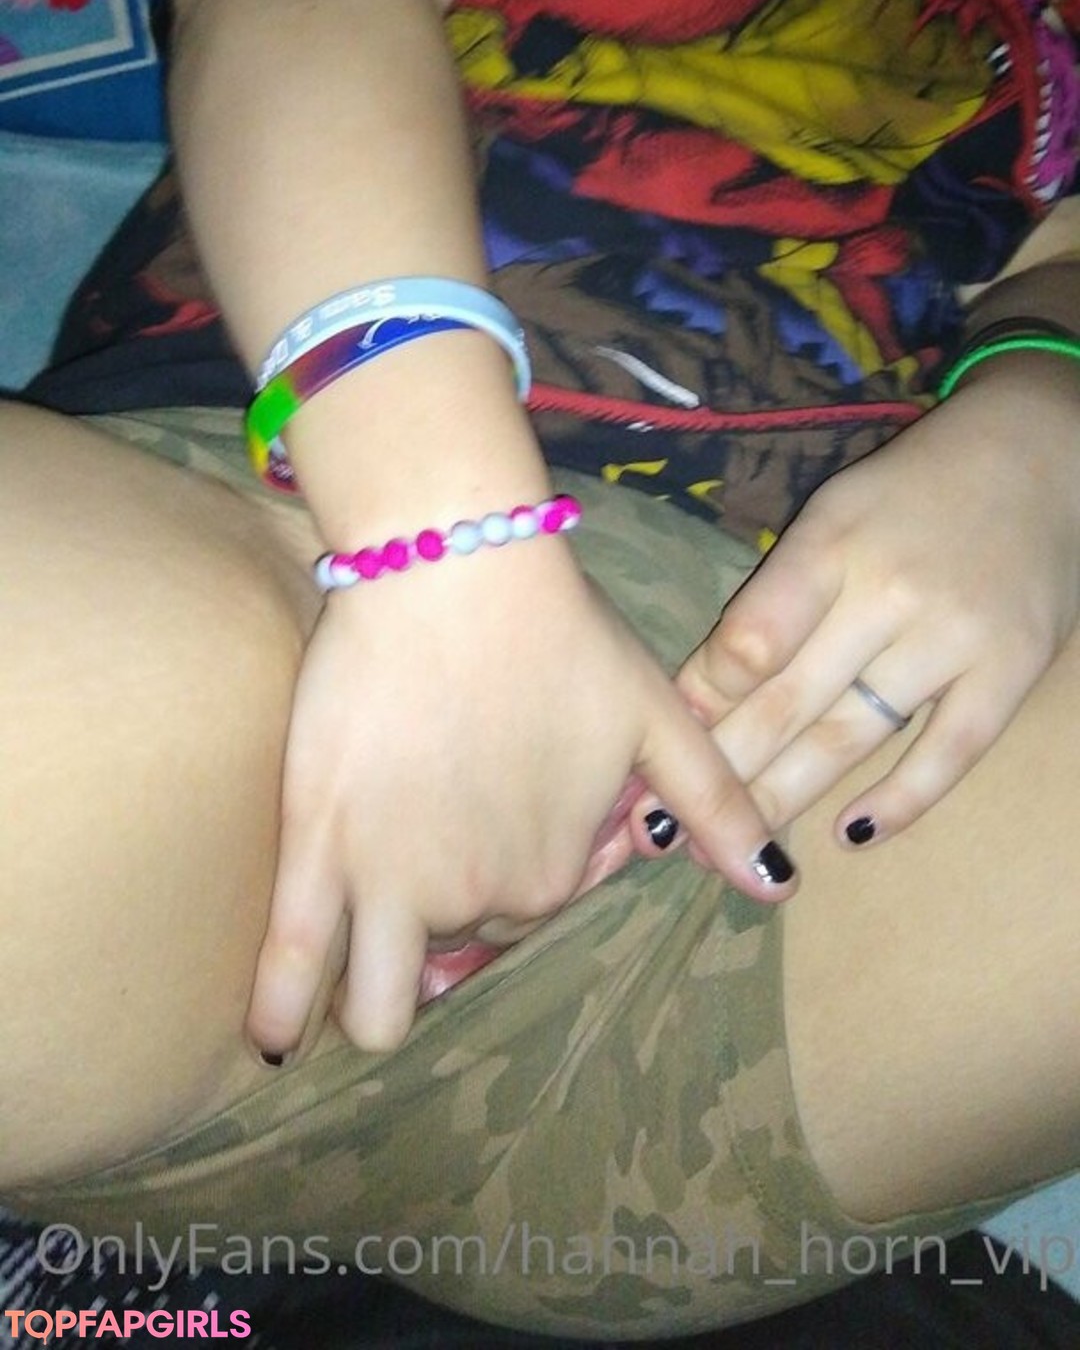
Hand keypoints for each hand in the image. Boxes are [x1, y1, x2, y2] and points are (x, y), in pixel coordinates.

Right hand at [247, 537, 794, 1056]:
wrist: (453, 564)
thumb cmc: (559, 629)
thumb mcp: (656, 716)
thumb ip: (715, 804)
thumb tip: (781, 889)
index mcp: (556, 872)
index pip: (536, 910)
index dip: (527, 861)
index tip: (512, 797)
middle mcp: (477, 895)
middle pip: (460, 943)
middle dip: (456, 912)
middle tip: (444, 819)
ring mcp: (389, 878)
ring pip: (382, 998)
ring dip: (381, 993)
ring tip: (368, 960)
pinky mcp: (314, 846)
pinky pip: (290, 962)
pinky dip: (281, 1012)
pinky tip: (273, 1041)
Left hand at [631, 368, 1079, 852]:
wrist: (1041, 458)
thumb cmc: (913, 492)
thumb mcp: (834, 512)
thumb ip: (777, 592)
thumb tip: (707, 687)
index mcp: (833, 542)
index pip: (752, 638)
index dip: (703, 699)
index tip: (661, 744)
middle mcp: (889, 591)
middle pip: (792, 698)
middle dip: (725, 769)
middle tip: (669, 828)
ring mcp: (954, 637)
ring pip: (854, 734)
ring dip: (788, 794)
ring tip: (737, 843)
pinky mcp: (1009, 672)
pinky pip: (948, 753)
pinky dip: (899, 801)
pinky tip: (847, 832)